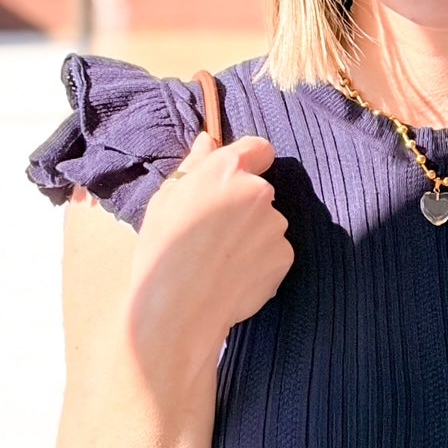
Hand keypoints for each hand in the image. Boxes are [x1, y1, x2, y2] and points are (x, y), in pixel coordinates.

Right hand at [130, 129, 294, 357]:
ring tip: (219, 259)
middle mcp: (258, 192)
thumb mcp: (166, 199)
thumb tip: (208, 140)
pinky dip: (259, 262)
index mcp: (227, 170)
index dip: (250, 160)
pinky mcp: (284, 256)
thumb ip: (193, 165)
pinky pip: (274, 252)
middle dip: (243, 206)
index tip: (237, 177)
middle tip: (212, 233)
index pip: (259, 148)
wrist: (178, 307)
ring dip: (251, 236)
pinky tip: (232, 276)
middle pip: (259, 192)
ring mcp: (276, 225)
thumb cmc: (163, 250)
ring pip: (266, 224)